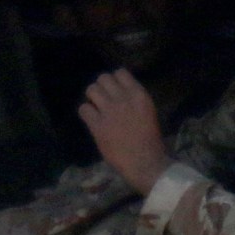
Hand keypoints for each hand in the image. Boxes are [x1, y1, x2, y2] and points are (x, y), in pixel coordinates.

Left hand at [81, 69, 172, 193]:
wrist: (145, 162)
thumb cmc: (150, 141)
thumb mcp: (148, 112)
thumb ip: (134, 101)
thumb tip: (119, 94)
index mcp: (139, 95)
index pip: (120, 72)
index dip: (114, 80)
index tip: (114, 90)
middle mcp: (123, 99)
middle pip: (103, 78)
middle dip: (101, 87)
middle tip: (103, 100)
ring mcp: (109, 112)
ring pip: (91, 90)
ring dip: (92, 98)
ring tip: (96, 108)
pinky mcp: (98, 126)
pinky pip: (83, 109)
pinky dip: (86, 114)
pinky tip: (92, 121)